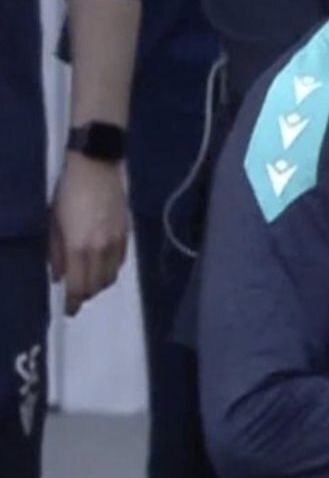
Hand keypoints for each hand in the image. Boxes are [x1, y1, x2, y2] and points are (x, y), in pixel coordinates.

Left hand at [50, 155, 129, 316]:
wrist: (97, 167)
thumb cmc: (68, 192)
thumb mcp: (53, 222)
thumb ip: (55, 252)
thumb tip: (58, 275)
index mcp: (79, 248)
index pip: (79, 286)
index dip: (73, 302)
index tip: (68, 309)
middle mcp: (101, 250)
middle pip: (98, 285)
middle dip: (86, 294)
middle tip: (76, 294)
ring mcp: (116, 243)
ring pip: (111, 276)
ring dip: (100, 283)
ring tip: (89, 281)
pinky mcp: (127, 234)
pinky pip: (120, 262)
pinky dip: (111, 269)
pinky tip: (103, 265)